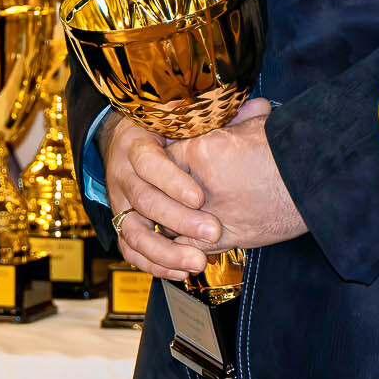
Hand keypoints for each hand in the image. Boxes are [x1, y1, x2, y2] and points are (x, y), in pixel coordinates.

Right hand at [100, 113, 219, 280]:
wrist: (124, 144)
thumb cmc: (162, 131)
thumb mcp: (181, 118)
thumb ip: (216, 117)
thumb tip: (260, 106)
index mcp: (137, 146)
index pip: (149, 163)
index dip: (173, 181)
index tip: (200, 197)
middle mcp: (123, 175)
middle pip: (144, 201)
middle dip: (179, 220)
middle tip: (213, 232)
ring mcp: (119, 203)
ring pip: (133, 232)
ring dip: (165, 252)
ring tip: (197, 263)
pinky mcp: (120, 225)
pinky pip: (130, 250)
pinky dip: (153, 265)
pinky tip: (181, 272)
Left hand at [165, 99, 305, 252]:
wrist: (316, 179)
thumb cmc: (291, 149)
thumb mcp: (257, 124)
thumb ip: (237, 120)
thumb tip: (242, 108)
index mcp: (202, 150)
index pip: (163, 157)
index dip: (164, 161)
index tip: (166, 165)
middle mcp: (199, 184)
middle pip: (160, 190)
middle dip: (161, 191)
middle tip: (159, 191)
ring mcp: (211, 213)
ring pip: (170, 221)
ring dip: (170, 220)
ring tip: (171, 217)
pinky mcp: (225, 238)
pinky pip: (190, 245)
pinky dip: (185, 244)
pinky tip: (185, 240)